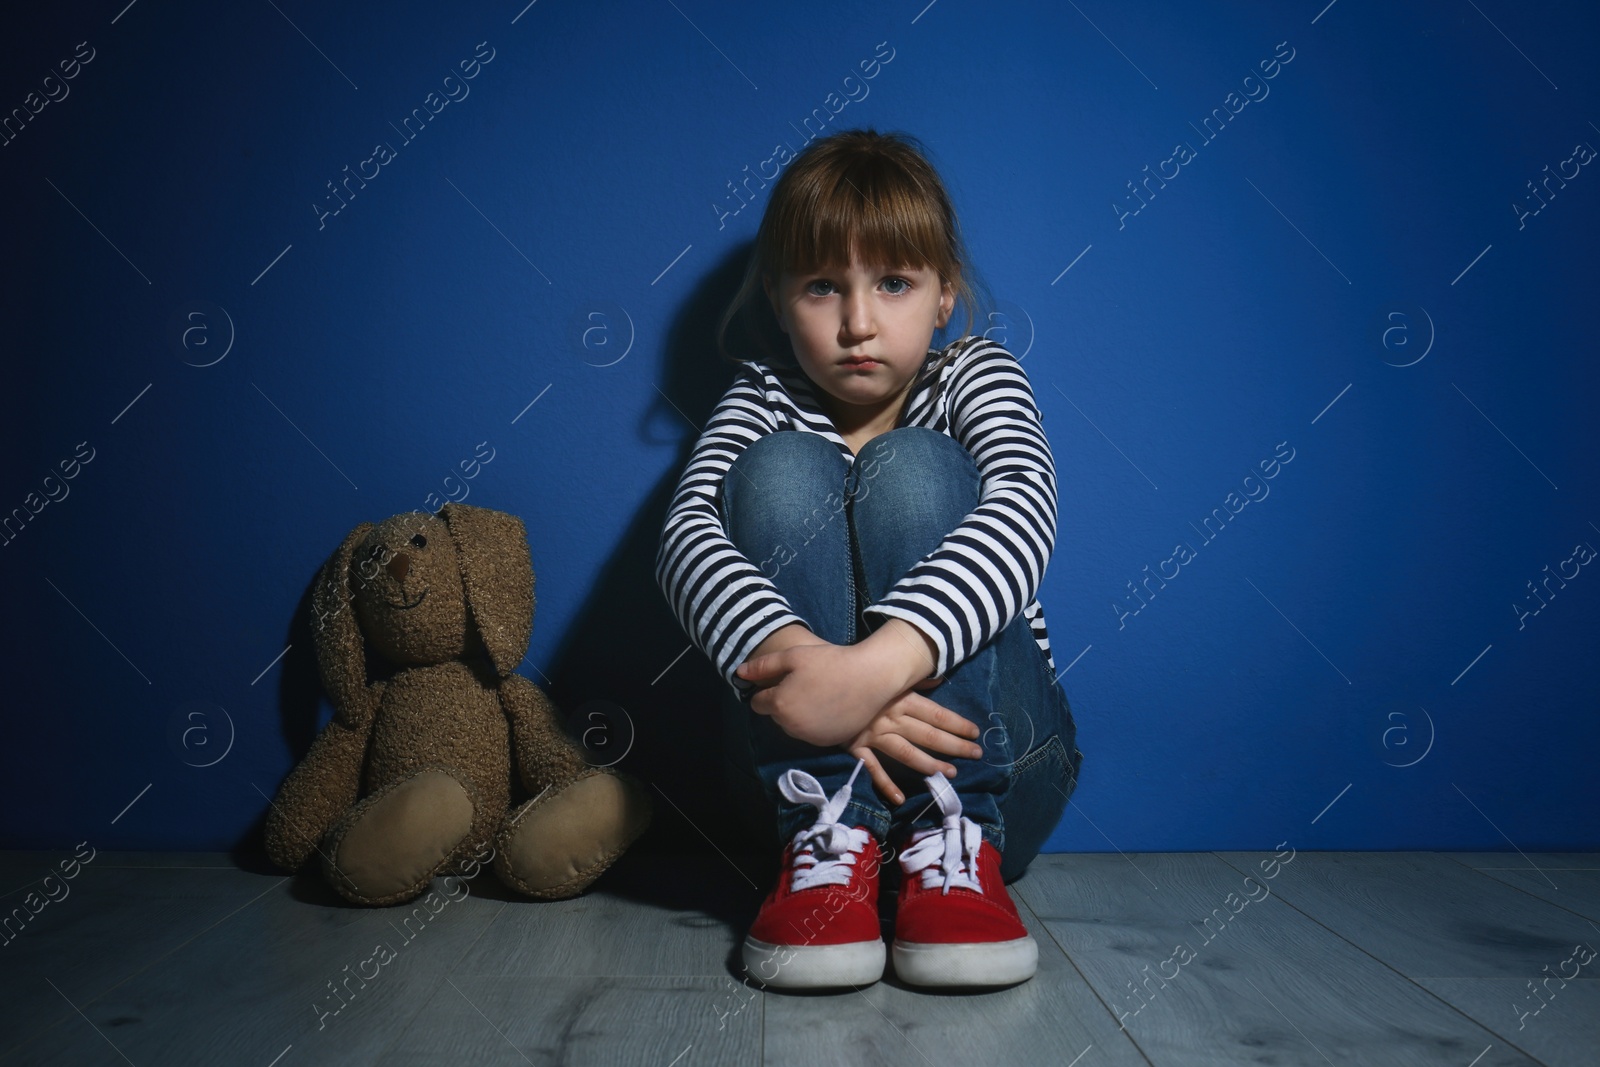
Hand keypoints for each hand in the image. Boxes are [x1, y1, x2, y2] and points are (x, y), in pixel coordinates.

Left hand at [738, 641, 909, 746]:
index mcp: (779, 706)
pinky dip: (815, 723)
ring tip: (818, 694)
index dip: (768, 690)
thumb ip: (762, 667)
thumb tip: (739, 673)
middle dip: (783, 703)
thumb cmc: (830, 662)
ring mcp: (811, 737)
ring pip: (793, 726)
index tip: (784, 679)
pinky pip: (812, 733)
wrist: (869, 678)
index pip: (757, 703)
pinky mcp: (829, 742)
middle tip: (804, 685)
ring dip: (798, 715)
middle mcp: (791, 727)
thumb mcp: (793, 656)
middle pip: (776, 716)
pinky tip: (828, 707)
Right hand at [846, 680, 981, 804]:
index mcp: (901, 697)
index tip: (975, 733)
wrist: (821, 683)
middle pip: (928, 735)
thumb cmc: (860, 677)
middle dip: (954, 745)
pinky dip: (885, 784)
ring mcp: (873, 734)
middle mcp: (891, 717)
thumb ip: (914, 680)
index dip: (958, 724)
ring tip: (950, 773)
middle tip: (975, 755)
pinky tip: (900, 797)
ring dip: (929, 764)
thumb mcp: (888, 676)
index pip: (937, 714)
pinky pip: (872, 767)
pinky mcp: (855, 746)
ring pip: (907, 752)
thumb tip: (938, 678)